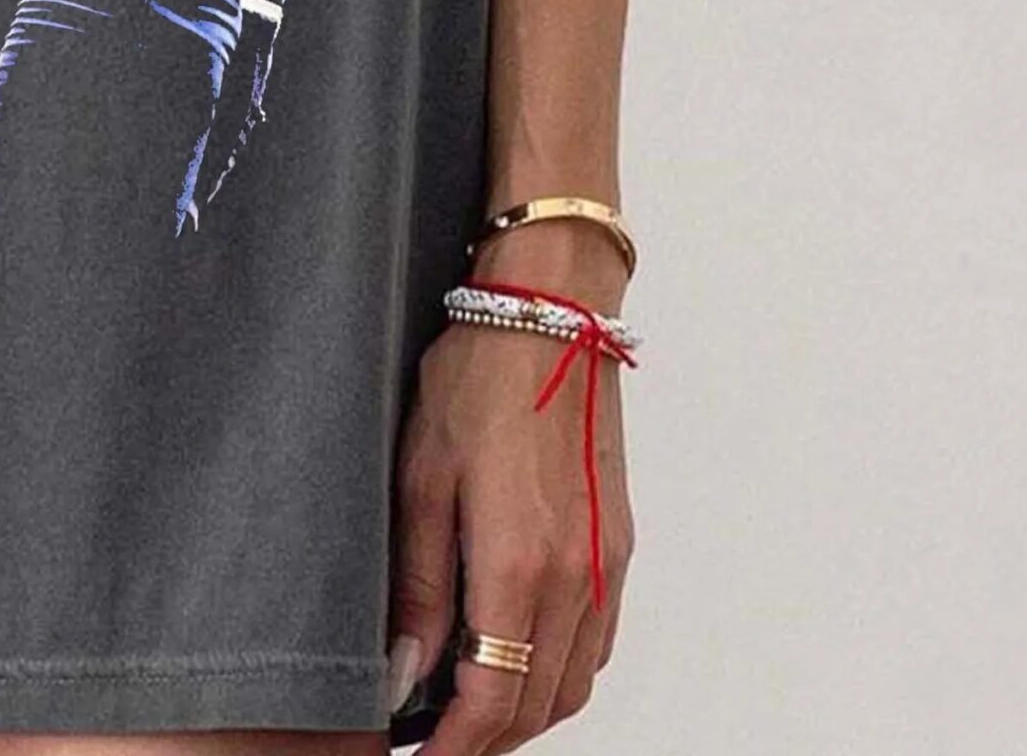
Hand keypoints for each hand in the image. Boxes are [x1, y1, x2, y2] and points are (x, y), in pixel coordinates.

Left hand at [388, 288, 634, 751]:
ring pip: (573, 681)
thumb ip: (419, 583)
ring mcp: (607, 566)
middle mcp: (578, 577)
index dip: (455, 745)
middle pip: (538, 704)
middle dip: (486, 736)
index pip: (494, 699)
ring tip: (465, 705)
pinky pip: (595, 643)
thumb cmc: (478, 376)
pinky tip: (516, 656)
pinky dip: (557, 671)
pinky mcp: (619, 548)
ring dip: (524, 709)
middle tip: (432, 736)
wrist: (550, 314)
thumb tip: (407, 670)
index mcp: (522, 562)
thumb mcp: (420, 474)